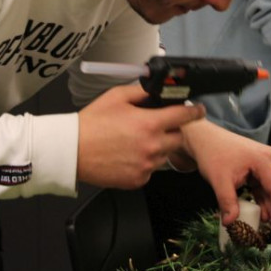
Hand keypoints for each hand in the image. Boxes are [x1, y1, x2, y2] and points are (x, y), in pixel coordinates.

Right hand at [76, 84, 205, 188]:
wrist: (72, 151)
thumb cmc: (92, 123)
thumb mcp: (117, 97)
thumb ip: (142, 92)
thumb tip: (158, 91)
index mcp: (149, 124)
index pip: (184, 116)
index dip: (194, 112)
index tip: (199, 110)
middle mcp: (152, 146)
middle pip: (178, 138)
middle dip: (172, 131)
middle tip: (154, 127)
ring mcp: (146, 165)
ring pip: (164, 155)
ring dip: (157, 147)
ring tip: (134, 142)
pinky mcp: (138, 180)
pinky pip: (150, 169)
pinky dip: (144, 163)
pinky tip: (127, 155)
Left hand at [181, 120, 270, 227]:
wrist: (203, 139)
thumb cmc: (212, 154)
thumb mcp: (219, 179)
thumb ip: (227, 201)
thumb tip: (230, 223)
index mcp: (264, 160)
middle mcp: (270, 159)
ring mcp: (266, 161)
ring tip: (267, 223)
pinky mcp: (259, 166)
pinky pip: (266, 185)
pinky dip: (264, 198)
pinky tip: (262, 212)